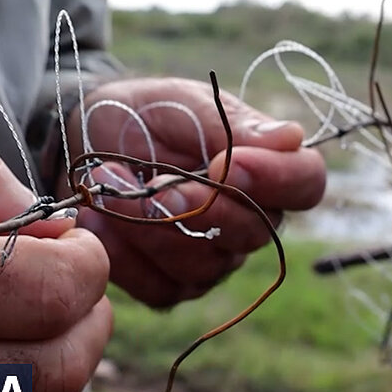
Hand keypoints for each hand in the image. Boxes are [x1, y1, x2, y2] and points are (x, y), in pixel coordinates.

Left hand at [61, 77, 325, 306]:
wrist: (85, 136)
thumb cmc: (148, 115)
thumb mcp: (185, 104)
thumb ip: (231, 124)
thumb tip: (291, 137)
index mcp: (267, 170)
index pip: (306, 185)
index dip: (277, 180)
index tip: (224, 163)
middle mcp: (251, 220)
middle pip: (254, 233)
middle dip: (200, 208)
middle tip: (155, 183)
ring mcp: (215, 260)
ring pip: (203, 265)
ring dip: (148, 226)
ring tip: (106, 182)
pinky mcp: (172, 286)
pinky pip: (160, 287)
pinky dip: (122, 253)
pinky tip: (94, 218)